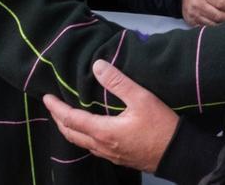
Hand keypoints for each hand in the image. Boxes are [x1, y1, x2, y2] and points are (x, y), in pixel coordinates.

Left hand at [43, 60, 178, 172]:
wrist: (178, 154)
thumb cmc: (160, 125)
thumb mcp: (142, 98)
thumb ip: (118, 82)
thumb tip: (96, 66)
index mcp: (103, 131)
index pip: (71, 119)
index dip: (56, 108)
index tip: (46, 97)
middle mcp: (101, 146)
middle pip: (71, 134)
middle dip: (58, 119)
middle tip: (52, 106)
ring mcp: (109, 154)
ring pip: (81, 143)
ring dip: (69, 129)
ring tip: (66, 116)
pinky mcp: (118, 157)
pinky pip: (92, 147)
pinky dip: (83, 136)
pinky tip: (89, 130)